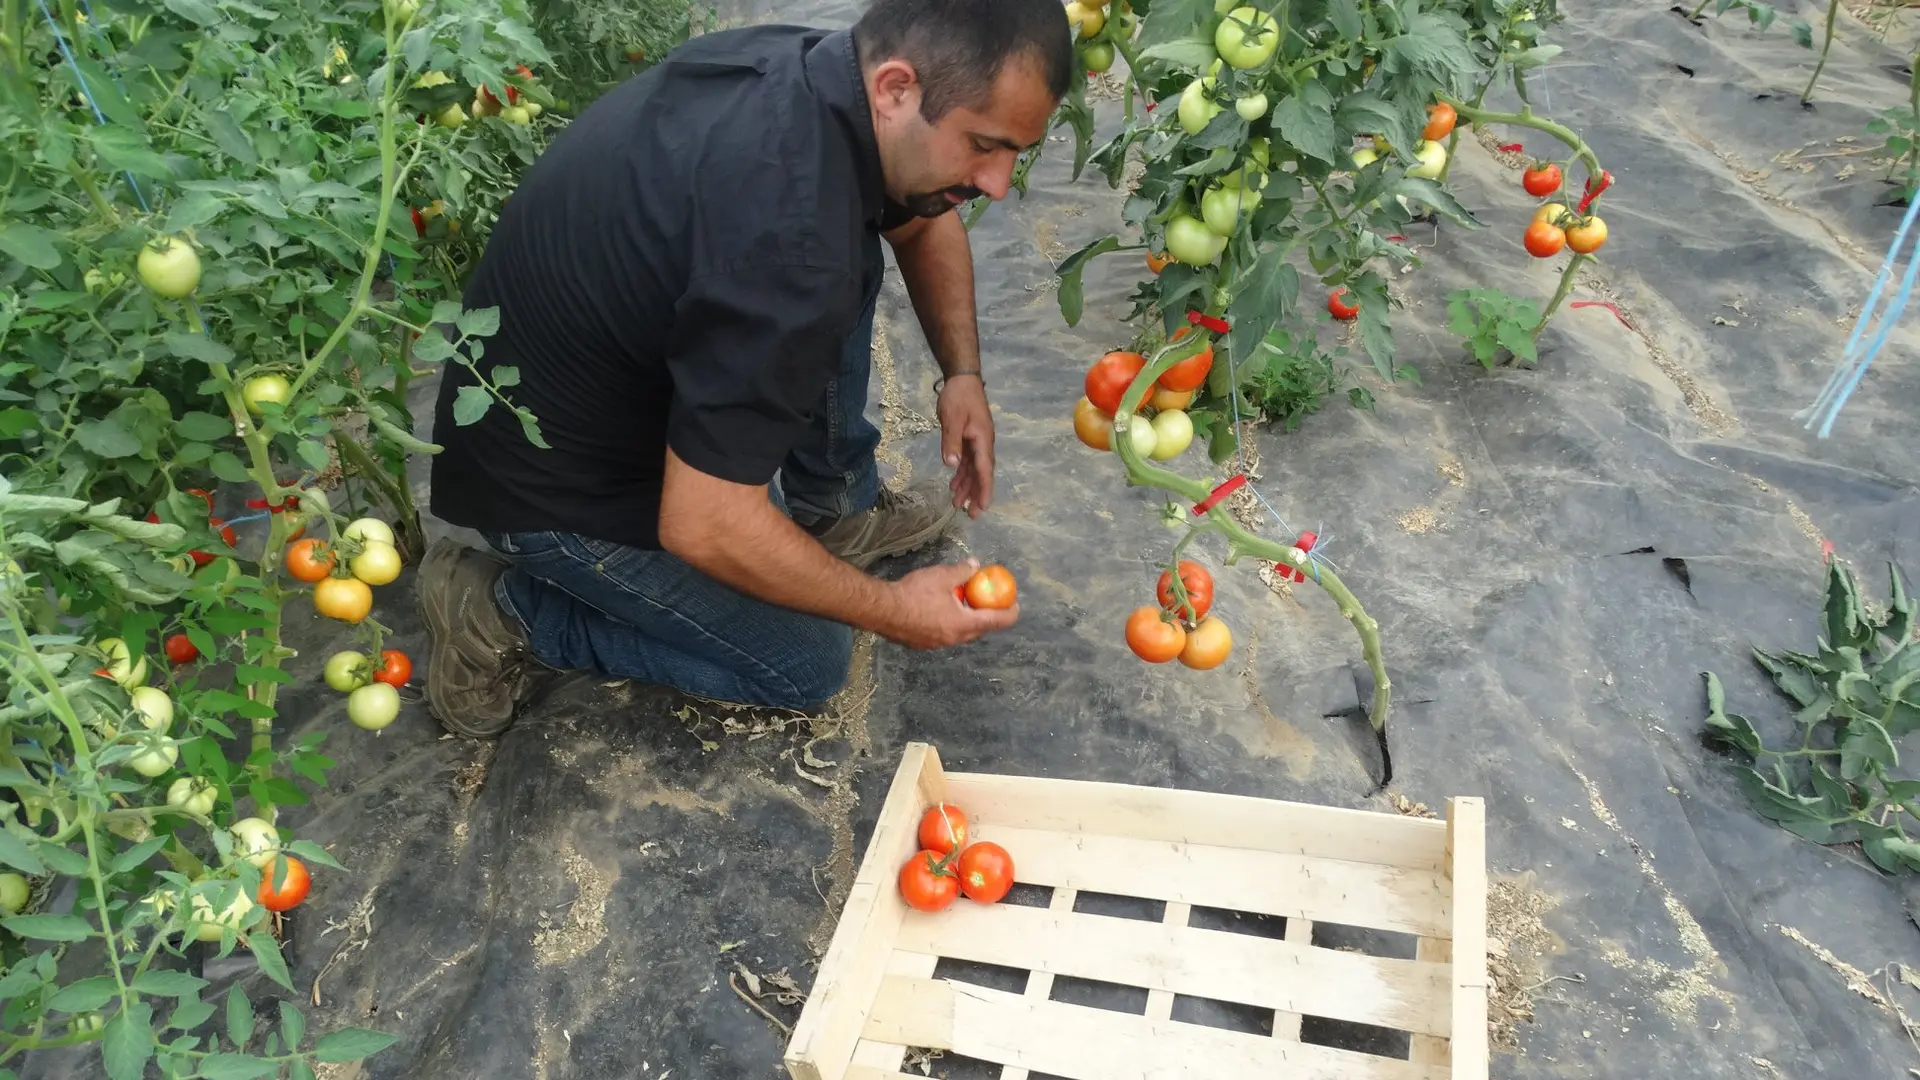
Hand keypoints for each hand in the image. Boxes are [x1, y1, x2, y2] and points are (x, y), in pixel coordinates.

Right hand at [877, 560, 1018, 649]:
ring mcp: (938, 644)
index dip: (1010, 613)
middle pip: (979, 630)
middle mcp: (954, 639)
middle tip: (987, 601)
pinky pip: (944, 634)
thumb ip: (962, 572)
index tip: (1015, 605)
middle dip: (986, 616)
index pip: (997, 622)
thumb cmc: (914, 593)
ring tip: (962, 603)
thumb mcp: (942, 576)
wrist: (881, 610)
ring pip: (961, 633)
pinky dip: (949, 623)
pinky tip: (939, 610)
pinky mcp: (923, 644)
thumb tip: (974, 565)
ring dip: (966, 620)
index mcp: (964, 624)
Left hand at [937, 375, 993, 519]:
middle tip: (970, 515)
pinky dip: (961, 474)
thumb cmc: (958, 397)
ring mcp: (977, 442)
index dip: (984, 490)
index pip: (984, 470)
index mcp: (982, 440)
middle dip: (977, 494)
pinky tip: (953, 485)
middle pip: (982, 474)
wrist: (962, 379)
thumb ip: (951, 442)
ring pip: (974, 470)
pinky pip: (967, 461)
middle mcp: (983, 444)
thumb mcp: (952, 419)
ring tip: (958, 505)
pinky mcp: (969, 439)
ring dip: (967, 487)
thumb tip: (951, 465)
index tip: (982, 508)